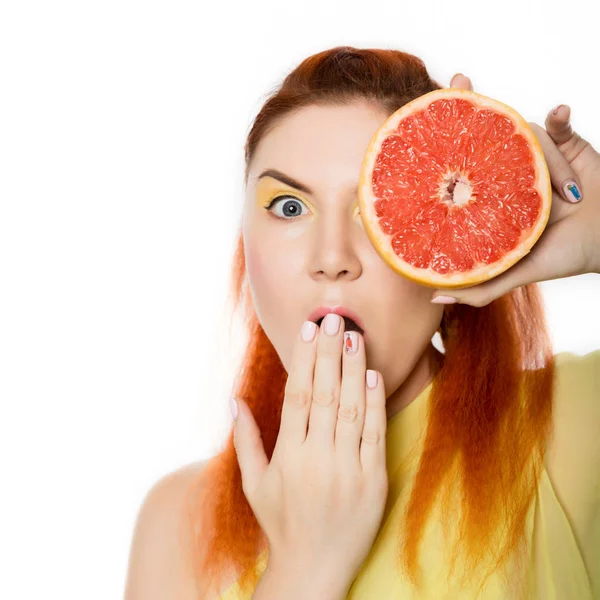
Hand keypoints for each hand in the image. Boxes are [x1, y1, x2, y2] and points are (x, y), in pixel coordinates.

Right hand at [232, 315, 387, 593]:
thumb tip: (232, 400)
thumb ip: (246, 440)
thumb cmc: (281, 524)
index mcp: (288, 456)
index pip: (297, 395)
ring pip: (351, 408)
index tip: (309, 330)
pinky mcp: (373, 480)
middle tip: (335, 319)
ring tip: (355, 336)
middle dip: (330, 353)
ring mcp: (348, 469)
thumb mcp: (255, 484)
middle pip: (324, 394)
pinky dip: (374, 403)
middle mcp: (318, 458)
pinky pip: (374, 434)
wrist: (315, 570)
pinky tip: (373, 375)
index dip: (304, 359)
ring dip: (354, 369)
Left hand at [429, 74, 599, 307]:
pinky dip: (561, 119)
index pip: (462, 164)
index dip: (444, 141)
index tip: (420, 120)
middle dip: (471, 104)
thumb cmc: (564, 256)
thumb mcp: (517, 273)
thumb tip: (434, 297)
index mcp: (492, 194)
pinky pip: (561, 124)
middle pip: (485, 131)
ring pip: (525, 135)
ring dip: (542, 154)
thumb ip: (480, 286)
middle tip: (457, 81)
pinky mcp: (568, 144)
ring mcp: (537, 154)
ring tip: (563, 186)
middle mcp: (509, 169)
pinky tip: (560, 113)